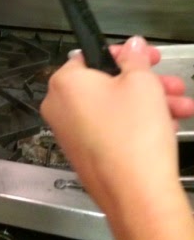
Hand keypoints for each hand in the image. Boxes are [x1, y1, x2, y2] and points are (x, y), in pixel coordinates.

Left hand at [40, 36, 193, 209]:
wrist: (135, 193)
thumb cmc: (132, 137)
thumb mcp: (141, 83)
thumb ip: (135, 58)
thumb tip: (132, 46)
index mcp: (64, 83)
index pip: (90, 55)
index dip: (123, 53)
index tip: (146, 55)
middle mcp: (59, 107)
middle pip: (105, 83)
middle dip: (144, 82)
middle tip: (168, 83)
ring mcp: (70, 132)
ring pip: (113, 107)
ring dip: (149, 103)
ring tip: (180, 106)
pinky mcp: (85, 152)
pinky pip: (111, 129)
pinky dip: (136, 124)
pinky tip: (168, 126)